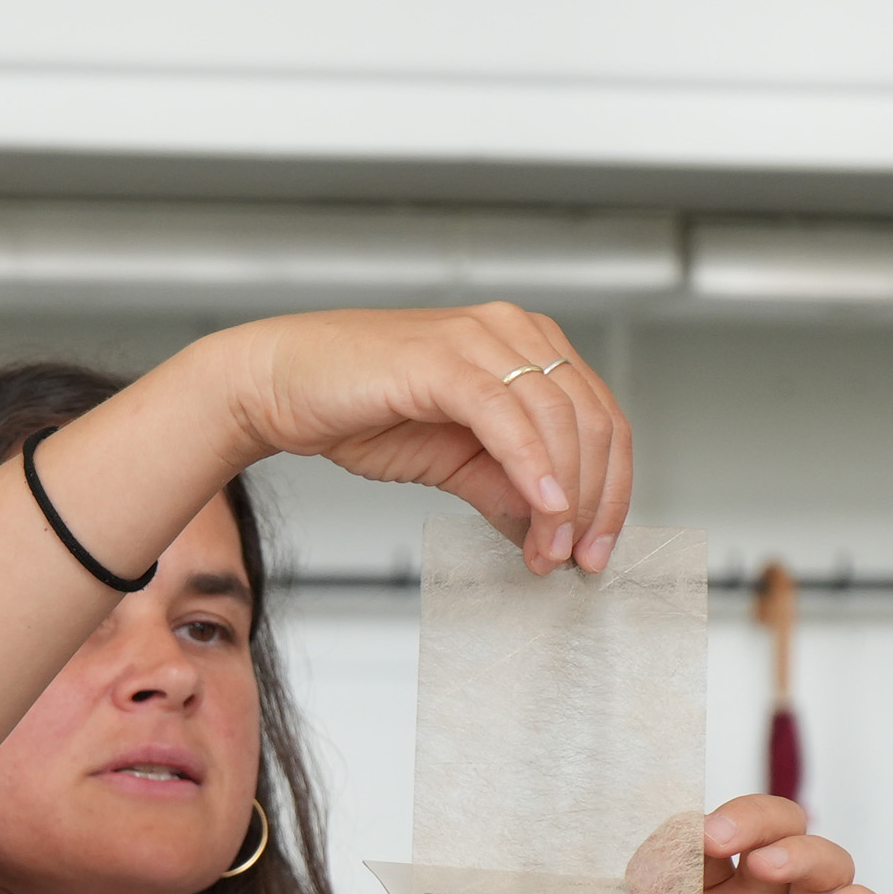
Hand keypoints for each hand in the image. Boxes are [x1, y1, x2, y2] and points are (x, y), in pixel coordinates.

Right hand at [212, 305, 629, 576]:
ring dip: (564, 497)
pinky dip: (532, 467)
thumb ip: (503, 488)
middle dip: (594, 502)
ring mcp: (481, 339)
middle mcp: (513, 333)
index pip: (599, 419)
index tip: (595, 550)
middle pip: (591, 420)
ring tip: (550, 551)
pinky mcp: (444, 360)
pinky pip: (507, 418)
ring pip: (558, 420)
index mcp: (526, 349)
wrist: (282, 388)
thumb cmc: (359, 411)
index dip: (610, 491)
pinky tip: (542, 510)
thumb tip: (547, 530)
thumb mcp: (452, 462)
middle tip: (576, 560)